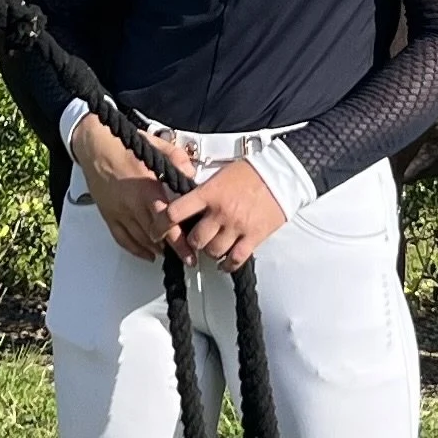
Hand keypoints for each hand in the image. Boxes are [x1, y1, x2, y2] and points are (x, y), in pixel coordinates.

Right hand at [69, 112, 181, 260]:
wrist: (94, 145)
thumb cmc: (123, 144)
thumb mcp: (156, 145)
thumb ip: (177, 160)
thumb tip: (191, 175)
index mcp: (146, 188)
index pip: (167, 221)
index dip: (180, 240)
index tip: (191, 251)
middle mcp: (132, 204)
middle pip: (155, 236)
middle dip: (173, 250)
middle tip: (187, 258)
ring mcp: (119, 211)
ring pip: (140, 240)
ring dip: (157, 249)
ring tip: (172, 254)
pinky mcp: (109, 214)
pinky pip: (122, 238)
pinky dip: (136, 250)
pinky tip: (147, 254)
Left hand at [164, 158, 285, 271]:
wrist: (281, 174)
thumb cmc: (251, 172)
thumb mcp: (219, 175)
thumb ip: (202, 192)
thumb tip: (187, 204)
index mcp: (208, 193)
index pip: (175, 212)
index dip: (160, 225)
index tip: (156, 232)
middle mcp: (220, 211)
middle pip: (194, 239)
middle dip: (192, 242)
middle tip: (195, 240)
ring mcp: (237, 226)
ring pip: (213, 252)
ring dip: (210, 253)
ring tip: (213, 247)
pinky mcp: (254, 236)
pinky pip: (236, 259)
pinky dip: (228, 265)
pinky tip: (225, 263)